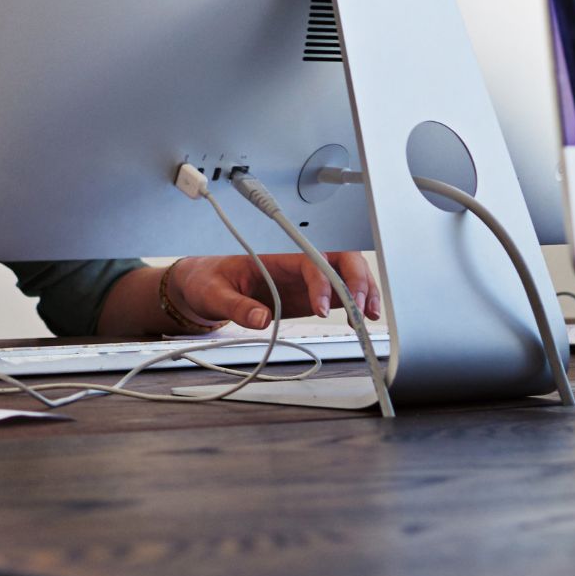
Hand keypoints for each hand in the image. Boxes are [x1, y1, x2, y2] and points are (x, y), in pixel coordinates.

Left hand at [164, 250, 382, 328]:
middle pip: (341, 261)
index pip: (312, 262)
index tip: (322, 308)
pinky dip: (357, 303)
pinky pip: (340, 294)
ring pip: (347, 275)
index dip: (323, 282)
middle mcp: (298, 264)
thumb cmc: (209, 280)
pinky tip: (364, 319)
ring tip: (369, 316)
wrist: (205, 284)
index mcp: (277, 256)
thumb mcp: (213, 293)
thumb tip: (260, 318)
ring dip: (364, 291)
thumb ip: (235, 305)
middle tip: (361, 310)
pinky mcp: (309, 294)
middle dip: (357, 281)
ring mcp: (307, 279)